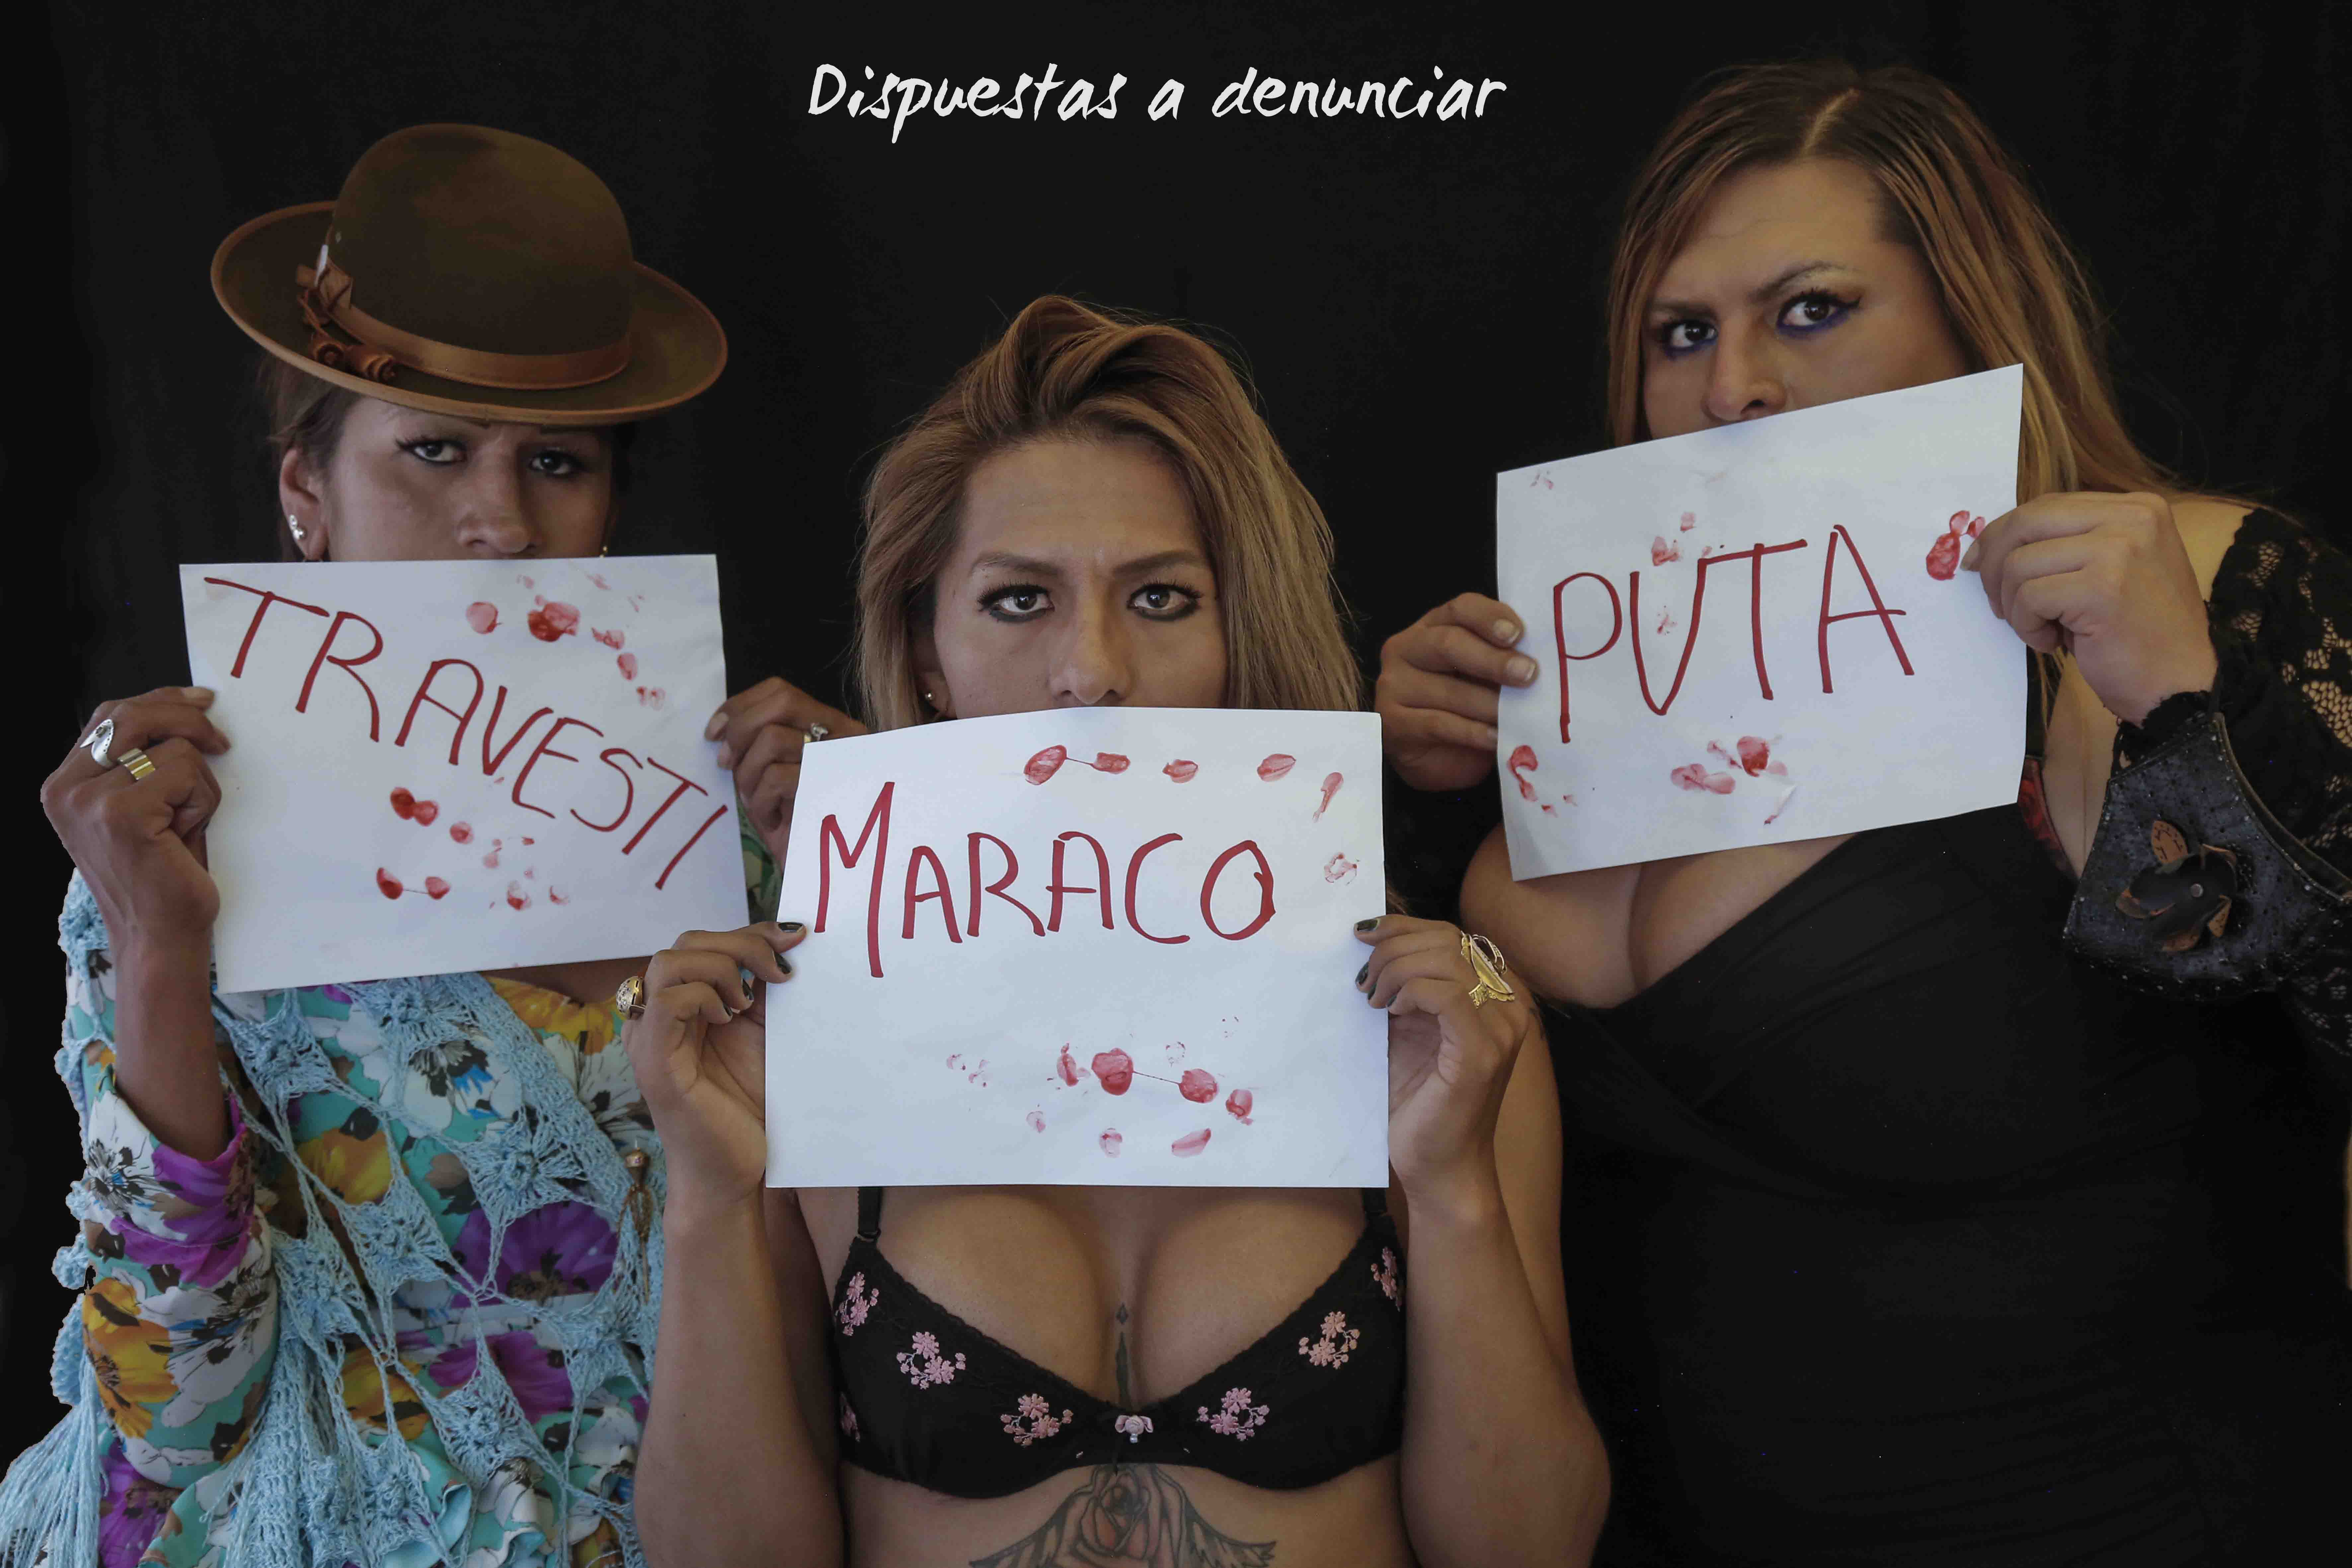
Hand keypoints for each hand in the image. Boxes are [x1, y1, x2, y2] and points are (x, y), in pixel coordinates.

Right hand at [40, 687, 231, 955]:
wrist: (159, 933)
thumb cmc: (162, 871)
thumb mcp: (145, 806)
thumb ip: (142, 762)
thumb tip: (185, 709)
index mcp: (65, 784)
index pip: (110, 715)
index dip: (160, 702)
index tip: (200, 702)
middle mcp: (66, 788)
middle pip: (133, 716)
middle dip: (188, 720)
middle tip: (221, 741)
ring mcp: (89, 800)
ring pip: (172, 747)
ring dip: (198, 782)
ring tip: (186, 822)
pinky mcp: (121, 814)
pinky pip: (186, 773)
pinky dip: (201, 802)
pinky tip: (186, 834)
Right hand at [622, 921, 803, 1208]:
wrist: (737, 1171)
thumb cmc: (749, 1108)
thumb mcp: (763, 1036)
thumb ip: (764, 993)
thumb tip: (789, 942)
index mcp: (682, 1006)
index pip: (704, 943)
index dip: (750, 933)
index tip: (797, 937)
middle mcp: (657, 1016)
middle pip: (685, 944)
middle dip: (740, 944)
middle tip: (781, 971)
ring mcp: (649, 1038)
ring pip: (669, 962)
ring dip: (720, 968)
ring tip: (749, 1001)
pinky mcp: (654, 1062)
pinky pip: (666, 1003)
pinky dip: (702, 996)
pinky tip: (728, 1017)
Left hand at [706, 678, 867, 870]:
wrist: (826, 874)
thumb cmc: (797, 825)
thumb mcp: (772, 775)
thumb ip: (757, 745)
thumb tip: (721, 731)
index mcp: (830, 726)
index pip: (781, 692)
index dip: (739, 707)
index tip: (713, 734)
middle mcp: (843, 736)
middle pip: (781, 703)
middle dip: (741, 731)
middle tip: (727, 765)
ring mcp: (841, 760)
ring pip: (772, 739)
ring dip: (748, 774)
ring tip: (756, 801)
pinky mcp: (832, 788)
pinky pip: (776, 777)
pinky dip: (762, 801)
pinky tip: (774, 821)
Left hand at [1354, 915, 1533, 1210]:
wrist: (1439, 1167)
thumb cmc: (1420, 1102)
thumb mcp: (1406, 1030)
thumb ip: (1402, 988)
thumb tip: (1369, 944)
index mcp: (1495, 995)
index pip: (1451, 935)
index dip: (1403, 926)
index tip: (1362, 935)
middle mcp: (1508, 1006)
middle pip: (1447, 940)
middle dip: (1393, 948)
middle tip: (1362, 979)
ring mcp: (1500, 1028)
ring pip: (1445, 960)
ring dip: (1396, 969)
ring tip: (1371, 998)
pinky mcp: (1483, 1052)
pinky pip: (1446, 995)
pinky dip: (1410, 991)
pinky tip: (1390, 1012)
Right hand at [1374, 593, 1538, 790]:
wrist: (1437, 757)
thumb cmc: (1467, 708)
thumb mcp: (1484, 676)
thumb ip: (1501, 659)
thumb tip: (1540, 657)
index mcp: (1431, 627)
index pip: (1460, 609)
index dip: (1489, 617)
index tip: (1519, 634)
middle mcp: (1405, 649)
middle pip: (1448, 644)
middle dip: (1493, 660)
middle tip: (1528, 674)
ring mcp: (1394, 686)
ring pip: (1448, 690)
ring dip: (1490, 705)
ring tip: (1521, 716)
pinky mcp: (1392, 722)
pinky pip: (1438, 724)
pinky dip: (1473, 732)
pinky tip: (1497, 738)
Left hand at [1964, 490, 2216, 723]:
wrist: (2181, 685)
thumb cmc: (2138, 634)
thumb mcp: (2108, 571)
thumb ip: (2068, 545)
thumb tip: (1990, 545)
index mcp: (2137, 508)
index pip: (2046, 506)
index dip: (2003, 534)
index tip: (1979, 564)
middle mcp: (2133, 519)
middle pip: (2027, 522)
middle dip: (1995, 564)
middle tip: (1998, 604)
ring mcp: (2120, 549)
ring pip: (2020, 564)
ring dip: (2015, 607)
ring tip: (2044, 630)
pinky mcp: (2102, 587)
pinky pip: (2029, 597)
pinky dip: (2027, 626)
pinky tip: (2053, 642)